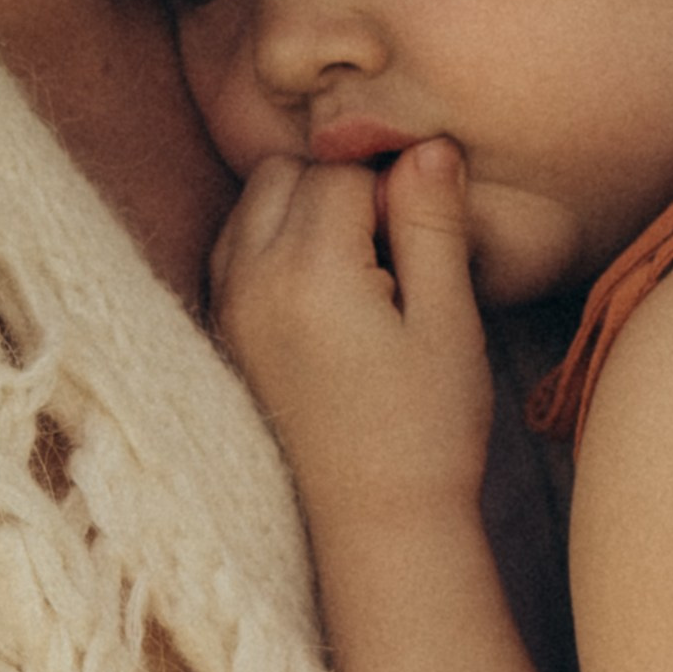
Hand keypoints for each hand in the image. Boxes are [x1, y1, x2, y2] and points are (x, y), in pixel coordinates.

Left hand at [210, 140, 494, 530]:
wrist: (375, 527)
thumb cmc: (426, 429)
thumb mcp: (448, 321)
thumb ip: (433, 223)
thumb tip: (427, 145)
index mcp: (310, 271)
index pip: (343, 169)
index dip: (394, 191)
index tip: (423, 245)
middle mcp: (251, 279)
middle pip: (288, 173)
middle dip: (341, 190)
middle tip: (393, 256)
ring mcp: (228, 307)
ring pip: (254, 203)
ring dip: (303, 211)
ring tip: (360, 273)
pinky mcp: (223, 332)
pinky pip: (235, 245)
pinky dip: (273, 243)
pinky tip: (324, 292)